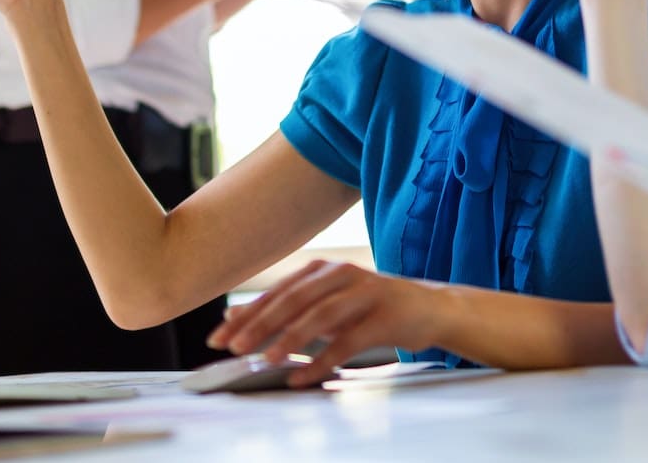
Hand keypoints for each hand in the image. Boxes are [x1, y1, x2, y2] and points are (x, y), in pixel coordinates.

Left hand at [204, 260, 440, 386]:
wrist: (429, 307)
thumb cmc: (370, 307)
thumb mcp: (324, 302)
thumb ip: (283, 307)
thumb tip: (234, 316)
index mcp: (322, 270)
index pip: (276, 293)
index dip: (246, 315)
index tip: (218, 339)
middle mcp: (341, 275)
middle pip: (294, 300)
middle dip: (260, 325)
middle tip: (234, 348)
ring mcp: (365, 293)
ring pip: (321, 315)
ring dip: (290, 339)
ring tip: (265, 360)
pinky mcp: (384, 316)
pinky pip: (348, 341)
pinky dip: (323, 361)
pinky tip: (302, 377)